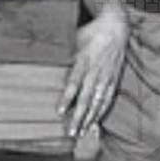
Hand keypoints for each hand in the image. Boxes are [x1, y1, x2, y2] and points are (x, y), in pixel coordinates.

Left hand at [60, 7, 128, 139]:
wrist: (116, 27)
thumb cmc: (91, 32)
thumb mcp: (74, 38)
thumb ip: (62, 52)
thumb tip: (42, 58)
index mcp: (83, 61)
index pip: (74, 83)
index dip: (67, 98)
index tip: (60, 112)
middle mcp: (95, 72)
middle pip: (86, 98)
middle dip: (79, 116)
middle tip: (71, 132)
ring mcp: (105, 77)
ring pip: (97, 102)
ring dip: (90, 118)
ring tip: (81, 132)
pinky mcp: (113, 80)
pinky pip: (107, 99)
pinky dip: (101, 112)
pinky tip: (95, 123)